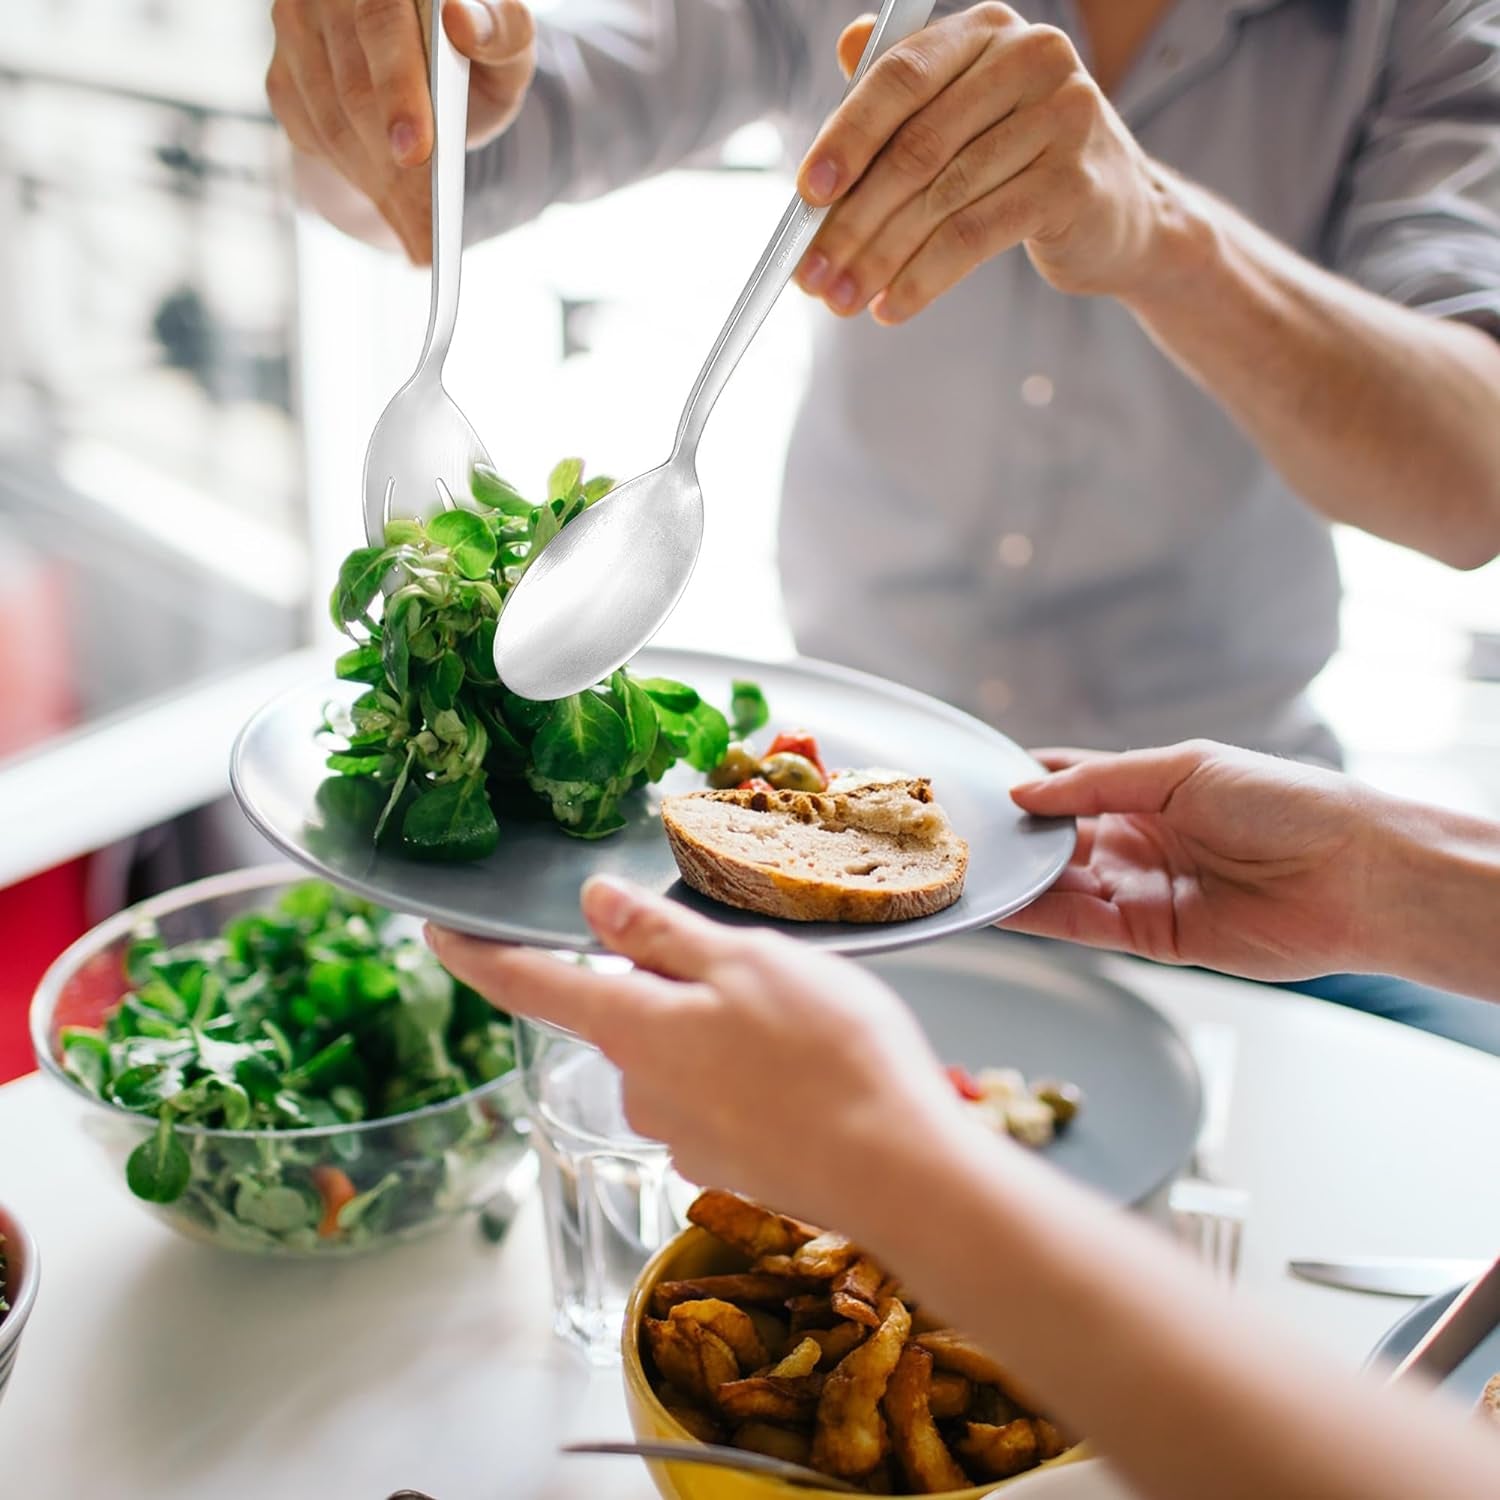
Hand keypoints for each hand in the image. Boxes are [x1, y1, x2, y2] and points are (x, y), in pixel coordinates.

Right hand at [266, 0, 535, 262]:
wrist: (437, 65)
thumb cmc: (476, 52)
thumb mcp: (508, 46)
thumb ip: (503, 32)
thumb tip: (463, 21)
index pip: (380, 24)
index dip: (396, 90)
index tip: (414, 153)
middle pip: (352, 89)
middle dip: (391, 167)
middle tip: (427, 230)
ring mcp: (295, 28)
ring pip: (330, 123)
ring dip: (376, 183)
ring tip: (419, 233)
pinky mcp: (283, 73)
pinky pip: (312, 138)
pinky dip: (356, 179)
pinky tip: (392, 208)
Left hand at [426, 879, 973, 1226]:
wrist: (897, 1172)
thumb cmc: (828, 1053)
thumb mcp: (745, 962)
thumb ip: (659, 936)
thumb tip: (591, 903)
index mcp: (634, 1028)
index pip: (529, 985)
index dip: (476, 955)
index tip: (435, 931)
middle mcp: (641, 1089)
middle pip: (625, 1015)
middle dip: (668, 985)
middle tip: (751, 965)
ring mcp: (683, 1136)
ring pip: (679, 1055)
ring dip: (717, 1030)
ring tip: (800, 1021)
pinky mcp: (726, 1164)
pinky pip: (718, 1098)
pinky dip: (748, 1075)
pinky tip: (808, 1071)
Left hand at [794, 4, 1179, 323]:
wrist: (1122, 218)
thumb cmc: (1025, 165)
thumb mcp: (966, 118)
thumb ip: (909, 92)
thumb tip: (845, 49)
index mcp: (988, 31)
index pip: (900, 76)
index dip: (847, 138)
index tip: (806, 196)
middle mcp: (1031, 59)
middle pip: (916, 148)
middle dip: (853, 221)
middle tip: (812, 274)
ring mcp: (1062, 117)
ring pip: (941, 200)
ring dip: (880, 259)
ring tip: (844, 300)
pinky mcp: (1073, 182)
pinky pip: (975, 237)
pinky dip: (924, 278)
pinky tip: (893, 306)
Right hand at [1002, 740, 1391, 979]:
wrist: (1353, 875)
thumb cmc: (1285, 804)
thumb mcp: (1183, 770)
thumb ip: (1098, 783)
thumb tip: (1024, 793)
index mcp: (1150, 789)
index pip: (1069, 782)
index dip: (1025, 783)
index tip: (975, 783)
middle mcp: (1140, 839)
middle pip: (1057, 838)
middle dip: (1013, 836)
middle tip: (957, 832)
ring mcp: (1143, 889)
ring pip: (1061, 884)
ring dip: (1018, 879)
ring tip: (967, 870)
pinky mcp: (1152, 938)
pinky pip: (1083, 925)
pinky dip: (1041, 916)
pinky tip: (1002, 904)